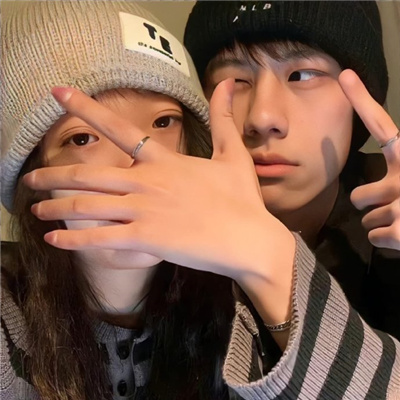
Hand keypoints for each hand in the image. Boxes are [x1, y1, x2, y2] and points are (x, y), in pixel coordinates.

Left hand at [24, 81, 294, 282]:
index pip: (120, 129)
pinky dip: (74, 240)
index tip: (58, 94)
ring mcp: (144, 211)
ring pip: (88, 206)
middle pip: (90, 174)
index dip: (87, 108)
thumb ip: (223, 118)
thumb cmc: (242, 199)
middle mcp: (148, 182)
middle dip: (55, 174)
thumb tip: (226, 83)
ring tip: (34, 210)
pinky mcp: (145, 239)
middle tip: (30, 177)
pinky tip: (54, 241)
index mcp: (165, 161)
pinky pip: (101, 239)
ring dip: (57, 207)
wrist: (250, 239)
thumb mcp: (233, 154)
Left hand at [339, 69, 399, 249]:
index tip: (345, 76)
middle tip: (391, 206)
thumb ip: (399, 170)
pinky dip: (387, 241)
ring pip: (366, 219)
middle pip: (357, 196)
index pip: (381, 124)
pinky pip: (374, 237)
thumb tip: (373, 184)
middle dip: (368, 205)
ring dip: (381, 223)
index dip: (362, 101)